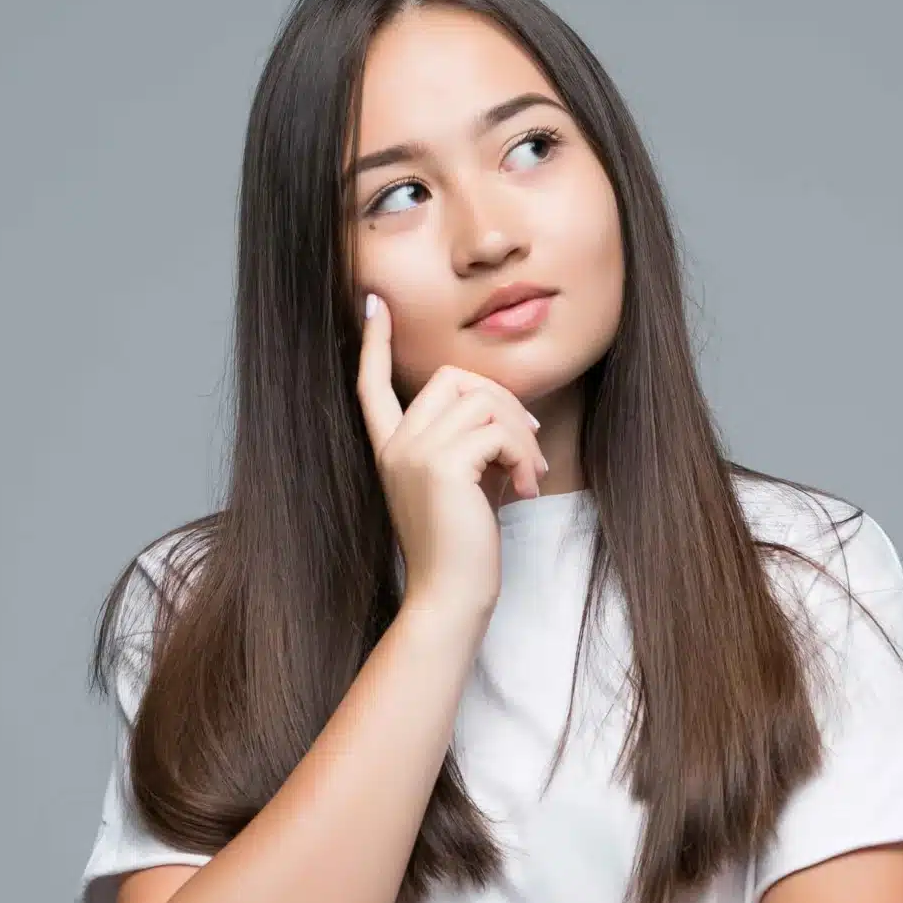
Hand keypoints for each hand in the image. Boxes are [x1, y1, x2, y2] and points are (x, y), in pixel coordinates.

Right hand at [357, 291, 550, 620]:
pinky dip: (522, 453)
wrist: (451, 598)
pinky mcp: (441, 465)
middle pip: (450, 377)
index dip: (374, 343)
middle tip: (527, 442)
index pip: (372, 385)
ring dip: (521, 435)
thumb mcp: (464, 484)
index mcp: (391, 449)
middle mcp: (395, 446)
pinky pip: (496, 428)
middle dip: (500, 399)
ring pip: (483, 401)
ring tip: (530, 475)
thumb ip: (472, 441)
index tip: (374, 304)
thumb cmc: (464, 549)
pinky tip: (526, 487)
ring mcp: (414, 453)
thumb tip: (508, 409)